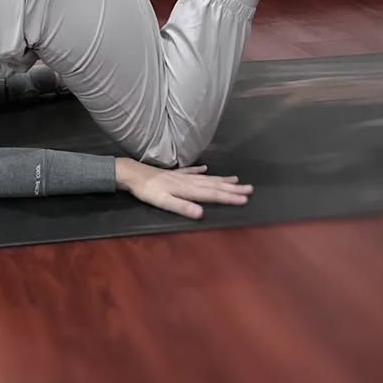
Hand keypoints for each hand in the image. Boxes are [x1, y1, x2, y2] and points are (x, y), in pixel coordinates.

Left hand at [114, 158, 252, 218]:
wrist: (132, 174)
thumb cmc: (147, 191)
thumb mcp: (163, 203)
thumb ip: (183, 207)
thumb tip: (202, 214)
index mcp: (187, 190)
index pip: (212, 195)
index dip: (229, 197)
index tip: (245, 199)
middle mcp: (188, 181)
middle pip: (214, 185)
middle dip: (232, 188)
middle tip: (250, 189)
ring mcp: (181, 176)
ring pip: (207, 178)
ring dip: (222, 179)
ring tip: (236, 179)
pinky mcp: (173, 174)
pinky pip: (191, 172)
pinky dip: (200, 170)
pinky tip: (206, 168)